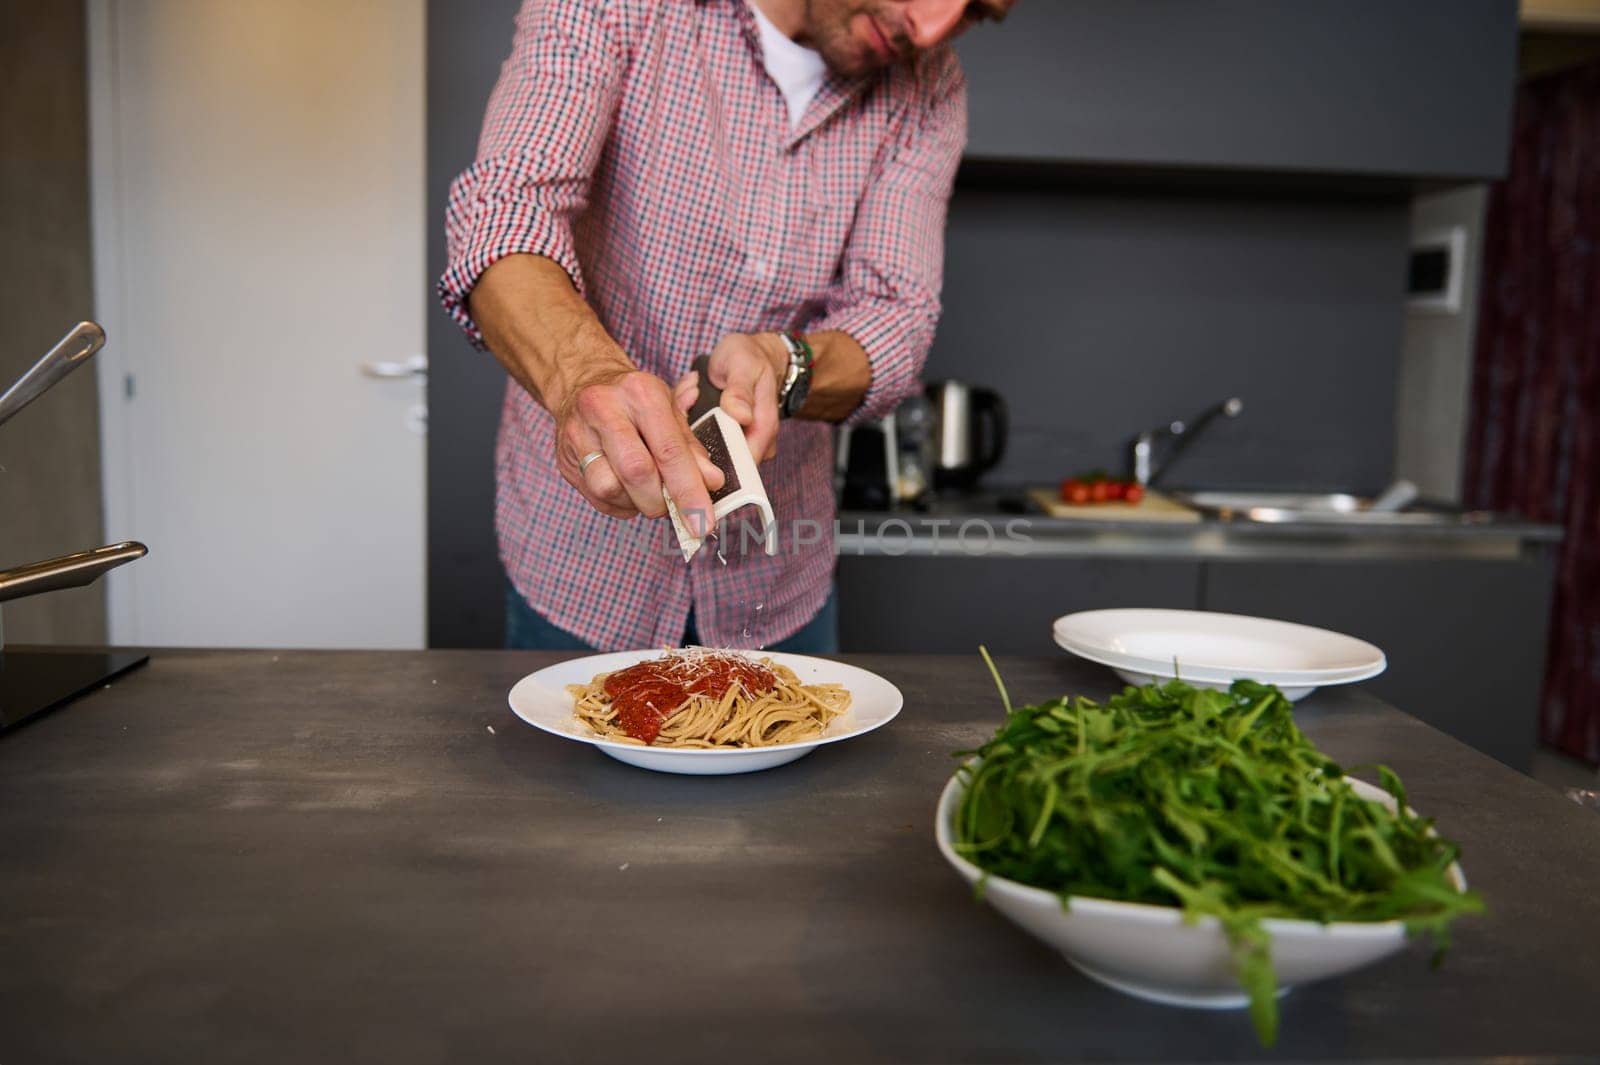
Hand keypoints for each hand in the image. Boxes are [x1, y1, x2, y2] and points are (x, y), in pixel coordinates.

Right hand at [555, 364, 723, 522]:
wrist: (583, 383)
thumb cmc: (634, 401)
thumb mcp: (670, 412)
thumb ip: (692, 448)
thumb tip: (712, 482)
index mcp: (640, 393)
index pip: (669, 451)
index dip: (689, 492)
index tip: (704, 523)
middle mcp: (605, 409)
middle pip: (636, 472)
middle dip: (660, 502)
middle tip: (672, 506)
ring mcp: (578, 434)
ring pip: (610, 488)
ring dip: (636, 503)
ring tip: (646, 491)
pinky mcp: (565, 459)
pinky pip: (596, 498)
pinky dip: (620, 504)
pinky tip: (627, 490)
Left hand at [672, 332, 787, 461]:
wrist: (750, 354)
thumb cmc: (749, 357)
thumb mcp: (744, 365)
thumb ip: (741, 390)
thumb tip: (741, 416)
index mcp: (762, 429)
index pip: (738, 464)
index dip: (710, 459)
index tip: (687, 429)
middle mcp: (751, 442)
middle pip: (714, 460)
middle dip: (691, 433)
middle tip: (689, 395)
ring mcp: (734, 441)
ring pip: (700, 448)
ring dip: (686, 422)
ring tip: (691, 388)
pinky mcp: (719, 436)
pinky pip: (696, 437)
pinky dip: (686, 417)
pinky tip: (689, 394)